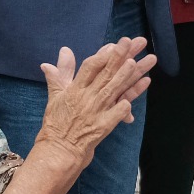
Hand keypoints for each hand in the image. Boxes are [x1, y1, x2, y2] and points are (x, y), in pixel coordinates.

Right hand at [37, 37, 157, 157]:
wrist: (59, 151)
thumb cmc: (56, 124)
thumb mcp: (55, 96)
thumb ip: (60, 74)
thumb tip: (63, 51)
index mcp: (74, 90)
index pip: (89, 67)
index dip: (102, 55)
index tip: (113, 44)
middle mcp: (85, 98)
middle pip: (104, 74)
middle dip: (117, 57)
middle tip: (130, 43)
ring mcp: (95, 112)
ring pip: (112, 90)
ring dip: (124, 76)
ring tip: (135, 62)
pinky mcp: (103, 127)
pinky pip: (117, 114)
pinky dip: (127, 104)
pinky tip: (138, 96)